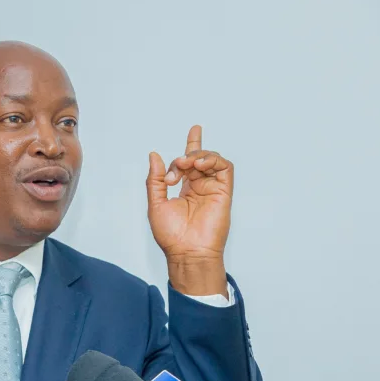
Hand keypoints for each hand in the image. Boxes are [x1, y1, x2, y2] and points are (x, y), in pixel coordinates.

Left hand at [146, 125, 231, 295]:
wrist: (187, 251)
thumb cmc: (171, 235)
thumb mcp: (156, 203)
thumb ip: (155, 179)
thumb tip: (154, 155)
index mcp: (185, 190)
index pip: (189, 163)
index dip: (193, 144)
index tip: (195, 129)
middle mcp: (200, 187)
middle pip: (198, 158)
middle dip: (186, 155)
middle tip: (177, 167)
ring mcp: (212, 189)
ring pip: (212, 160)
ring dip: (198, 155)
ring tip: (187, 164)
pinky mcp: (224, 192)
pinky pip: (224, 168)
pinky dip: (214, 160)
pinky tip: (200, 164)